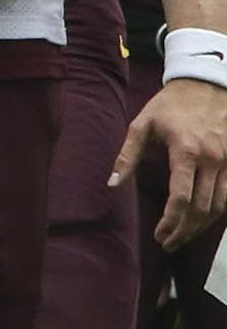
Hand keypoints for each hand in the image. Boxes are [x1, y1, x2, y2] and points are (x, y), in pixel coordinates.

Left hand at [113, 78, 226, 249]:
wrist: (207, 84)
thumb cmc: (170, 105)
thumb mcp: (142, 124)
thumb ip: (127, 156)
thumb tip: (112, 185)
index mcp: (186, 152)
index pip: (180, 199)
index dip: (170, 222)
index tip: (158, 235)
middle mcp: (211, 160)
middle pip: (200, 209)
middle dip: (184, 231)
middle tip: (168, 244)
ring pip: (218, 208)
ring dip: (201, 228)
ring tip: (182, 237)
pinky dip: (217, 214)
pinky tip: (202, 222)